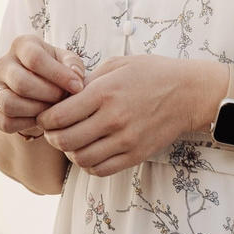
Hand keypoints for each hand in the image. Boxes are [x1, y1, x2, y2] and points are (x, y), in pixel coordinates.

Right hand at [0, 35, 85, 138]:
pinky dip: (26, 125)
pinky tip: (40, 119)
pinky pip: (5, 122)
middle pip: (21, 83)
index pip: (35, 58)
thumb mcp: (66, 62)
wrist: (35, 91)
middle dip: (48, 95)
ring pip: (9, 104)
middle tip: (63, 100)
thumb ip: (73, 65)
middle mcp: (3, 63)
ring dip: (36, 111)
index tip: (77, 87)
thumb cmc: (54, 72)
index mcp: (22, 45)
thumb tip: (75, 76)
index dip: (58, 75)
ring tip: (52, 111)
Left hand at [39, 55, 221, 177]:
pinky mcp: (136, 155)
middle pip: (65, 141)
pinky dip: (89, 164)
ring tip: (72, 142)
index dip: (45, 119)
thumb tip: (65, 96)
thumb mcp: (117, 64)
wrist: (188, 92)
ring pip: (81, 158)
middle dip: (52, 138)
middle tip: (54, 132)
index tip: (45, 117)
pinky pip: (101, 169)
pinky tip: (90, 152)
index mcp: (104, 93)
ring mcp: (126, 140)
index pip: (59, 116)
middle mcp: (113, 119)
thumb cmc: (152, 73)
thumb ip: (89, 81)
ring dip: (70, 152)